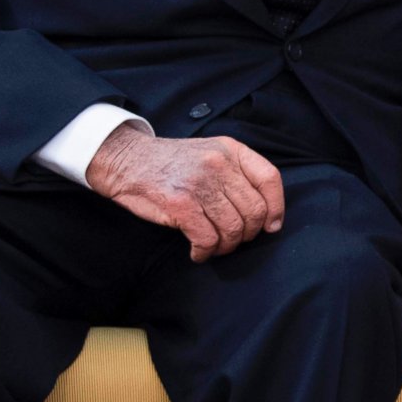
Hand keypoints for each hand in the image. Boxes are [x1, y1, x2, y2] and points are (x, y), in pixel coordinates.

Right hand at [87, 124, 284, 262]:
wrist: (125, 160)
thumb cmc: (171, 164)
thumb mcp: (210, 153)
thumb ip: (236, 173)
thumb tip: (265, 212)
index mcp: (230, 150)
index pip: (269, 178)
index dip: (276, 207)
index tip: (271, 226)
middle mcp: (219, 164)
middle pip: (254, 210)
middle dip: (247, 234)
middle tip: (232, 240)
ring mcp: (199, 183)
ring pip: (233, 228)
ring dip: (225, 246)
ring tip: (214, 246)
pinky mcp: (180, 203)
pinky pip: (207, 238)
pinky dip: (205, 252)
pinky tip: (198, 252)